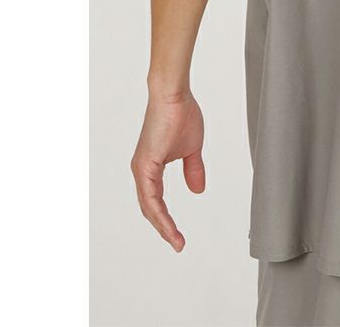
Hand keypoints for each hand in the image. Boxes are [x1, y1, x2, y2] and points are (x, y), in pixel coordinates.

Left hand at [131, 90, 204, 250]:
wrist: (174, 95)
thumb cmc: (181, 114)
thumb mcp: (192, 148)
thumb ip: (193, 169)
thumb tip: (197, 191)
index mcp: (151, 167)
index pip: (156, 202)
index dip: (167, 220)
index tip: (179, 236)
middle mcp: (142, 170)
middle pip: (150, 209)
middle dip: (164, 228)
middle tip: (178, 244)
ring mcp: (141, 168)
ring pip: (148, 207)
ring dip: (162, 226)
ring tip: (176, 241)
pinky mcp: (145, 165)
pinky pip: (150, 197)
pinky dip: (159, 214)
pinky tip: (169, 226)